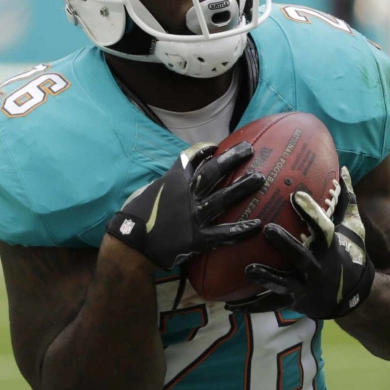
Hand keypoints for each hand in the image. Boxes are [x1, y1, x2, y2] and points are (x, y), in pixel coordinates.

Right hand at [106, 142, 262, 269]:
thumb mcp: (147, 190)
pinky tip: (256, 225)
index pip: (191, 158)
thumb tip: (179, 177)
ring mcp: (193, 216)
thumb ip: (166, 183)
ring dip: (242, 187)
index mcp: (172, 181)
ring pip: (223, 198)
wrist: (130, 244)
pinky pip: (223, 233)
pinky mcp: (197, 237)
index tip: (215, 146)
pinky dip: (240, 230)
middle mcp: (186, 195)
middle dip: (232, 158)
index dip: (204, 150)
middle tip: (249, 149)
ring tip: (259, 178)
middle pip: (213, 172)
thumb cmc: (135, 216)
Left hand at [238, 167, 373, 318]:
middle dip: (286, 244)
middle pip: (301, 256)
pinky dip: (250, 306)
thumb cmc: (349, 254)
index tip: (296, 194)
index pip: (322, 227)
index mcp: (330, 247)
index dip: (311, 213)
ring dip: (267, 277)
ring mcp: (305, 286)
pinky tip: (229, 305)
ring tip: (248, 269)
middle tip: (267, 229)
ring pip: (285, 283)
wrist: (352, 297)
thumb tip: (344, 169)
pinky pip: (269, 304)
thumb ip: (346, 200)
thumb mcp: (352, 228)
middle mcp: (318, 268)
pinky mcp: (293, 300)